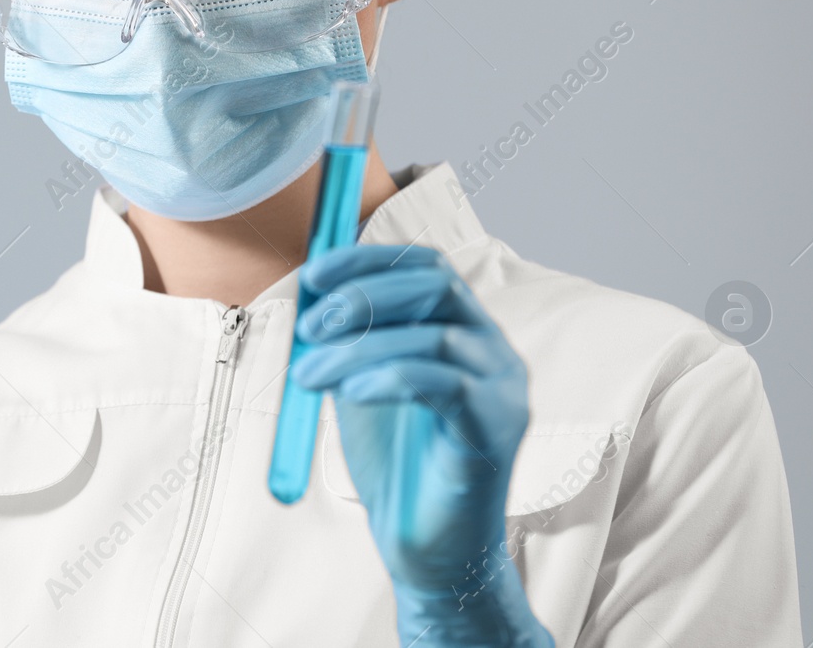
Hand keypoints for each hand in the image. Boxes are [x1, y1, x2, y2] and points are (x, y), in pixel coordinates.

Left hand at [293, 245, 551, 646]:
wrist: (427, 551)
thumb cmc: (397, 466)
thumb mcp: (361, 383)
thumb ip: (347, 339)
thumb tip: (310, 294)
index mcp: (464, 332)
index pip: (426, 266)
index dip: (368, 261)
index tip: (313, 276)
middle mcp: (492, 351)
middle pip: (436, 286)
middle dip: (362, 297)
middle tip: (310, 326)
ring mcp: (502, 389)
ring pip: (433, 336)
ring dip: (358, 348)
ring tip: (310, 375)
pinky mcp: (497, 429)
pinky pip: (445, 384)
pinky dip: (390, 378)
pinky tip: (351, 394)